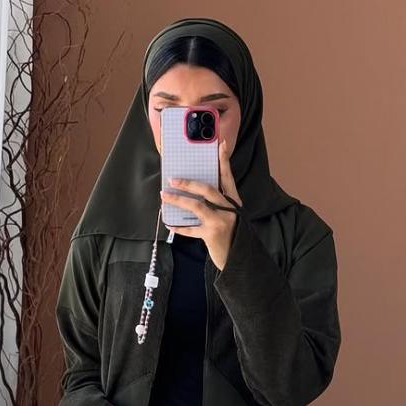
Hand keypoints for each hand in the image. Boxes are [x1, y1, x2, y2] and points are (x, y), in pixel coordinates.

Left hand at [160, 136, 243, 270]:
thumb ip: (218, 203)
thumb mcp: (230, 216)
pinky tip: (170, 224)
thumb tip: (195, 192)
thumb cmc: (232, 236)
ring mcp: (221, 222)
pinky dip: (179, 228)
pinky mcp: (212, 236)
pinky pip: (191, 229)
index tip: (220, 144)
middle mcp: (229, 209)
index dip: (223, 160)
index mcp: (234, 201)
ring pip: (196, 206)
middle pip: (207, 189)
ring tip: (164, 196)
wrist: (241, 260)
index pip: (228, 177)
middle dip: (188, 183)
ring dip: (178, 200)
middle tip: (172, 179)